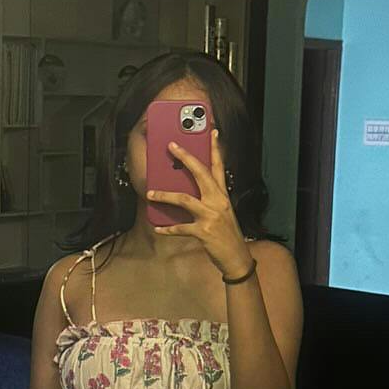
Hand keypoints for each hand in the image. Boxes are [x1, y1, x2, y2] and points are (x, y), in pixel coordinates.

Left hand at [148, 128, 253, 279]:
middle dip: (186, 158)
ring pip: (184, 199)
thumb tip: (188, 189)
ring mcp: (210, 215)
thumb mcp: (222, 212)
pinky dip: (168, 228)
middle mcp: (217, 201)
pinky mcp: (204, 231)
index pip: (219, 166)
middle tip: (171, 146)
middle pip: (201, 173)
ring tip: (151, 193)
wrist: (237, 257)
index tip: (212, 131)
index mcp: (222, 195)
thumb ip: (209, 199)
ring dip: (165, 195)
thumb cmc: (227, 234)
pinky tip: (158, 228)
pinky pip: (181, 228)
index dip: (215, 148)